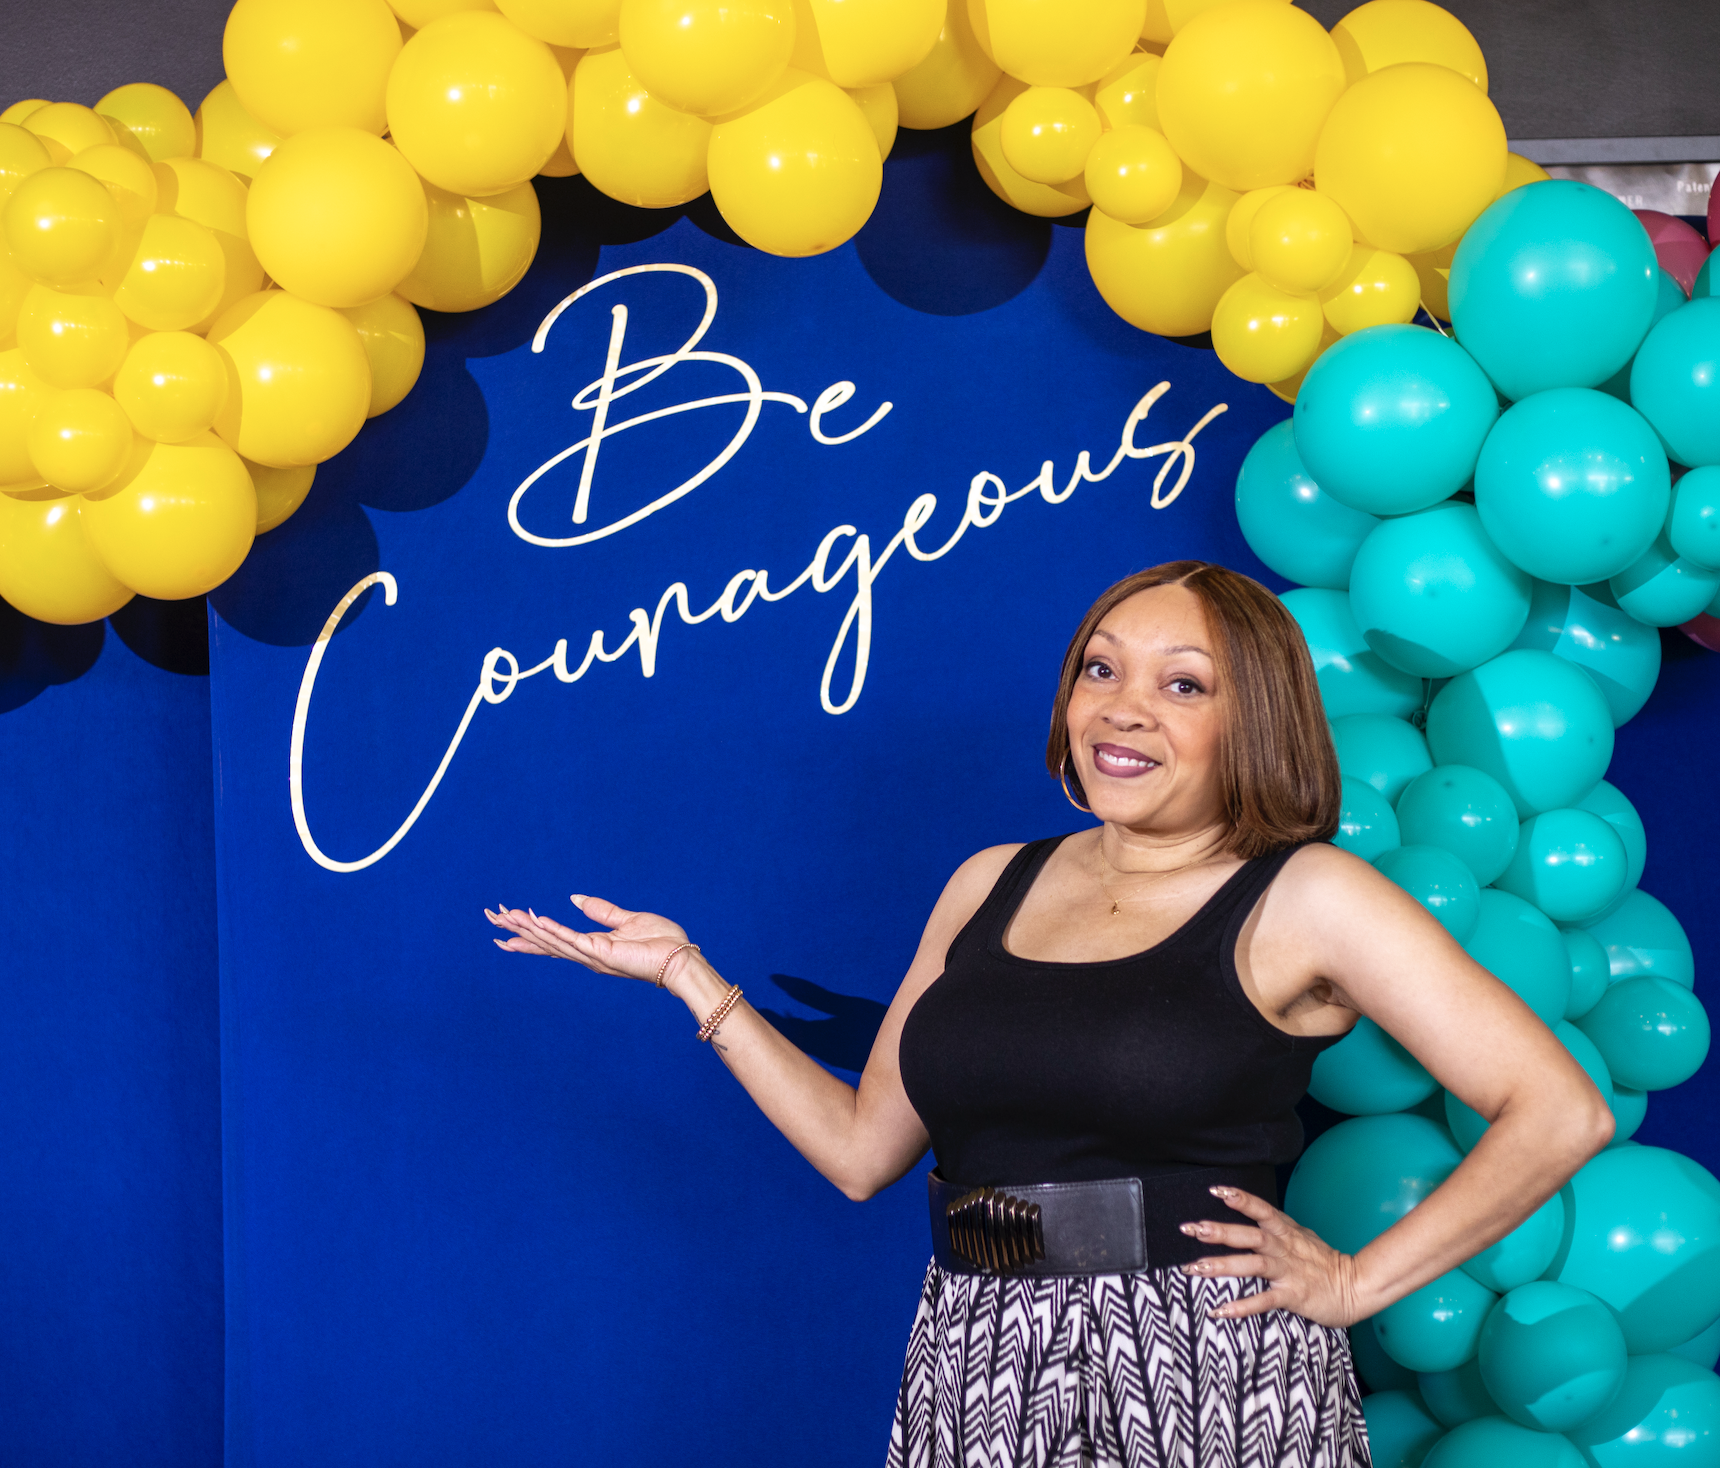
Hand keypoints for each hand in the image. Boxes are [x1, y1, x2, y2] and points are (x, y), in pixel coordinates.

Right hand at [485, 895, 692, 986]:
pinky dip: (552, 930)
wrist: (680, 957)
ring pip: (552, 941)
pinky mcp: (602, 953)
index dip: (529, 931)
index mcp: (592, 946)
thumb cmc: (660, 942)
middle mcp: (587, 954)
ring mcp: (592, 956)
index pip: (553, 939)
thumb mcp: (626, 919)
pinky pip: (572, 940)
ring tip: (505, 916)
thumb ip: (600, 910)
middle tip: (491, 918)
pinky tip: (535, 920)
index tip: (506, 922)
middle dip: (518, 930)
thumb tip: (574, 897)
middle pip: (545, 941)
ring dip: (528, 928)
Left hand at [1179, 1186, 1365, 1326]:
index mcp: (1286, 1231)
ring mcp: (1288, 1271)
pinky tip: (1221, 1310)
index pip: (1260, 1209)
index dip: (1239, 1198)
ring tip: (1196, 1267)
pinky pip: (1264, 1300)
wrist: (1356, 1286)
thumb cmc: (1324, 1262)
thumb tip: (1251, 1216)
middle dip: (1219, 1231)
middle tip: (1191, 1228)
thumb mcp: (1300, 1236)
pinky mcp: (1293, 1295)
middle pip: (1249, 1235)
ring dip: (1223, 1265)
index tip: (1215, 1190)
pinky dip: (1242, 1307)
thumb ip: (1276, 1228)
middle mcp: (1284, 1248)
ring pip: (1252, 1264)